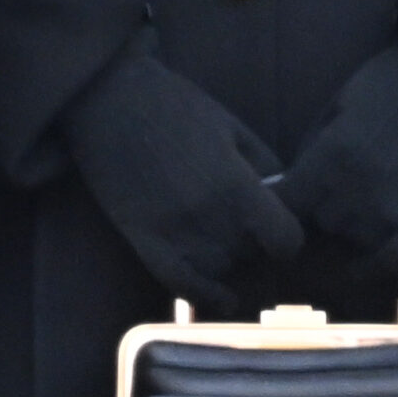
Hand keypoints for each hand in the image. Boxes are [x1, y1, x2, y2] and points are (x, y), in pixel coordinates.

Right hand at [64, 43, 301, 308]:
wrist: (109, 99)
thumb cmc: (174, 104)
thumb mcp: (231, 125)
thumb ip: (264, 164)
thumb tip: (284, 198)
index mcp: (236, 184)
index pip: (285, 240)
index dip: (288, 239)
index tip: (281, 231)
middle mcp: (210, 217)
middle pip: (252, 256)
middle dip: (255, 243)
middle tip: (244, 223)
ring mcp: (175, 232)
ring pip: (221, 270)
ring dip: (229, 261)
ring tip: (223, 238)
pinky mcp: (144, 240)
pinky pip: (181, 284)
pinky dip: (204, 295)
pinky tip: (221, 297)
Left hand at [277, 34, 397, 270]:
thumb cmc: (390, 82)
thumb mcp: (336, 105)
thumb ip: (311, 148)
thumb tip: (288, 185)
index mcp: (330, 156)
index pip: (284, 203)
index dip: (278, 204)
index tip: (279, 204)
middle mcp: (356, 189)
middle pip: (317, 221)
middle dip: (318, 208)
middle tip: (332, 191)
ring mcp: (391, 210)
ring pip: (348, 239)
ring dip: (347, 227)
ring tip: (360, 201)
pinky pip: (389, 263)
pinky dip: (372, 267)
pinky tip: (361, 263)